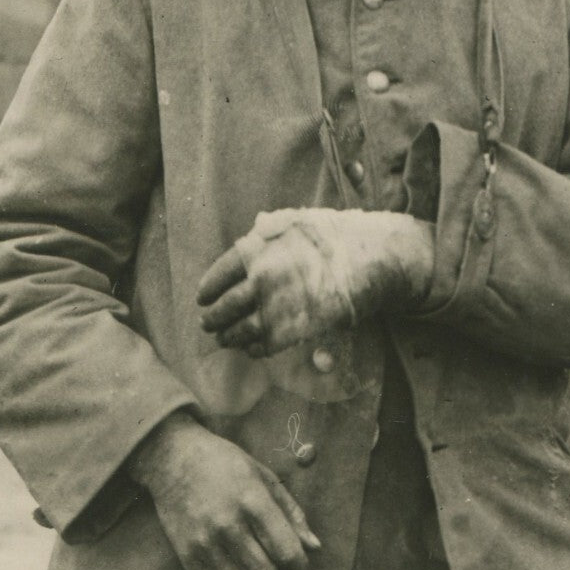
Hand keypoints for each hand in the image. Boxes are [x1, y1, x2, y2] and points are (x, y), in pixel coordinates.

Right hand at [129, 412, 320, 569]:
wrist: (172, 456)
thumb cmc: (224, 463)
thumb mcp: (263, 476)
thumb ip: (292, 512)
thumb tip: (314, 547)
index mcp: (252, 499)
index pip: (286, 550)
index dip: (298, 562)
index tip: (296, 559)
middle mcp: (227, 522)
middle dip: (274, 568)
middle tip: (267, 554)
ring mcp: (203, 539)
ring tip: (246, 559)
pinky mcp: (184, 552)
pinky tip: (227, 565)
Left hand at [197, 208, 434, 357]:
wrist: (366, 260)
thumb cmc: (333, 235)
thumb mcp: (297, 220)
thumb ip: (271, 226)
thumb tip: (257, 224)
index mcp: (254, 251)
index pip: (219, 275)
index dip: (208, 289)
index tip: (202, 297)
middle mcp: (259, 280)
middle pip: (225, 306)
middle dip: (213, 318)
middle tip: (207, 323)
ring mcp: (275, 307)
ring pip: (240, 330)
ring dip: (229, 337)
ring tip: (224, 339)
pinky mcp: (293, 330)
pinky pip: (265, 345)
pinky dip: (254, 349)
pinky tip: (252, 348)